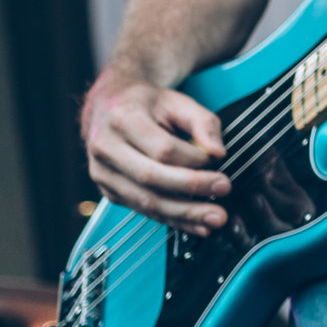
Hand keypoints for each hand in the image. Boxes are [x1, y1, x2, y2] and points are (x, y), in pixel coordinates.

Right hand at [82, 75, 232, 233]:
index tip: (216, 160)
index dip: (193, 159)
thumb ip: (203, 122)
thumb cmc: (146, 105)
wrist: (111, 107)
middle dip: (192, 188)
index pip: (162, 149)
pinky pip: (143, 211)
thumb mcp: (177, 101)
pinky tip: (196, 224)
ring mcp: (103, 173)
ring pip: (146, 201)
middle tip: (223, 190)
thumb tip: (218, 152)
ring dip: (184, 214)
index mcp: (122, 119)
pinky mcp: (109, 192)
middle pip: (151, 178)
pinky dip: (173, 220)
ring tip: (214, 218)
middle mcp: (106, 148)